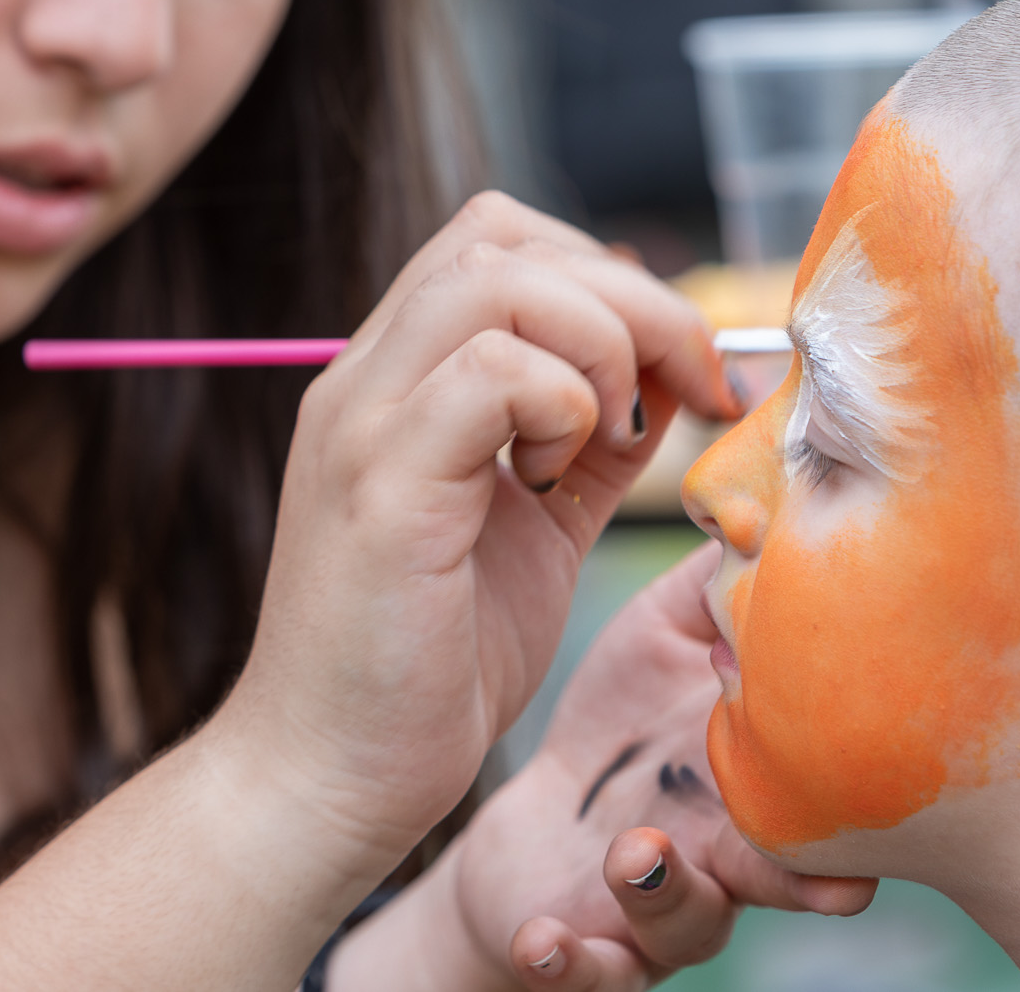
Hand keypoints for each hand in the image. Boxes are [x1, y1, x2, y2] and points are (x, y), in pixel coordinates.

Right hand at [220, 192, 742, 872]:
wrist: (328, 781)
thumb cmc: (428, 666)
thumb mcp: (538, 528)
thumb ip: (592, 444)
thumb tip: (672, 377)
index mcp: (396, 380)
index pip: (497, 240)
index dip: (608, 276)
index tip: (683, 369)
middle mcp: (364, 380)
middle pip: (504, 237)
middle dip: (631, 298)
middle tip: (690, 392)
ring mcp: (362, 425)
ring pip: (497, 282)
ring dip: (599, 347)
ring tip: (606, 445)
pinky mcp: (379, 489)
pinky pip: (488, 377)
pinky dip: (563, 407)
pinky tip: (560, 483)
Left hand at [329, 547, 875, 990]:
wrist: (535, 826)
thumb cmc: (619, 728)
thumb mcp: (663, 639)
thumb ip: (719, 581)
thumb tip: (773, 488)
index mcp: (760, 779)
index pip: (827, 789)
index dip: (861, 793)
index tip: (885, 778)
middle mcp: (730, 856)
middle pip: (785, 877)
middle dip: (799, 877)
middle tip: (822, 878)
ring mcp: (661, 909)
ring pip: (686, 923)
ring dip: (666, 896)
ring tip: (633, 853)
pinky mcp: (588, 947)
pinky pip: (588, 970)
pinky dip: (572, 961)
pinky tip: (547, 940)